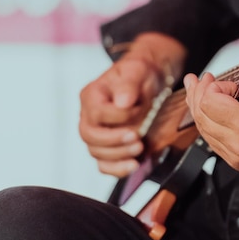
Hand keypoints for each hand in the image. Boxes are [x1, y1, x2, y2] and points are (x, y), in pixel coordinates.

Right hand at [79, 33, 186, 176]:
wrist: (149, 81)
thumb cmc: (140, 74)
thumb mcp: (137, 71)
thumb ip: (128, 85)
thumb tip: (122, 102)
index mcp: (92, 95)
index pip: (97, 112)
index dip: (118, 116)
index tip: (138, 110)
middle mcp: (89, 115)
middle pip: (89, 135)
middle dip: (114, 140)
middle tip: (137, 138)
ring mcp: (97, 133)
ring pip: (96, 152)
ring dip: (119, 155)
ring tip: (140, 148)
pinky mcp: (108, 146)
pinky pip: (104, 164)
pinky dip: (117, 168)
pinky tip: (134, 165)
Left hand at [184, 19, 238, 217]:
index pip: (211, 102)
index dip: (214, 86)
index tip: (228, 81)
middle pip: (201, 115)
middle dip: (198, 93)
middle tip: (201, 79)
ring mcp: (236, 157)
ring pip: (203, 130)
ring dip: (198, 109)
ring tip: (195, 91)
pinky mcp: (236, 163)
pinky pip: (212, 142)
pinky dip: (208, 125)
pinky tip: (207, 112)